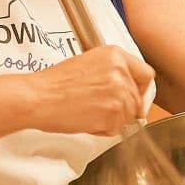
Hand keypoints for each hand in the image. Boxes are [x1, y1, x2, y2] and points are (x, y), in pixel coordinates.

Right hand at [31, 46, 153, 135]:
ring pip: (128, 116)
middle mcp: (120, 70)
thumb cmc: (55, 83)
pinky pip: (117, 129)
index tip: (134, 98)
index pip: (146, 74)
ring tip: (87, 111)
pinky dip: (102, 129)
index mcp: (115, 54)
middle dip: (122, 109)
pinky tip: (85, 119)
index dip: (141, 90)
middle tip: (97, 108)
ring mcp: (118, 91)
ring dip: (111, 120)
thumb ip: (112, 73)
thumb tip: (129, 90)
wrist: (38, 97)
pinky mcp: (113, 112)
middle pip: (138, 99)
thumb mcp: (88, 64)